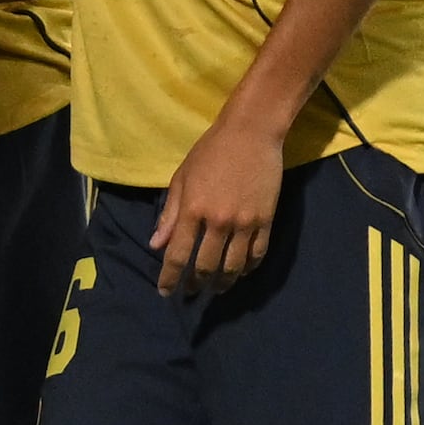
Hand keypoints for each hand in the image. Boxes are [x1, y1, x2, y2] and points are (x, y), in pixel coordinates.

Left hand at [152, 115, 286, 300]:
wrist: (252, 132)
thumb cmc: (211, 151)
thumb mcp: (182, 178)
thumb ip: (170, 215)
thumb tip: (156, 245)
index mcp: (192, 210)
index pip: (177, 255)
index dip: (169, 278)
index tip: (165, 292)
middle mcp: (218, 221)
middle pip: (205, 266)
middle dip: (195, 284)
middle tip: (190, 291)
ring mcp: (245, 223)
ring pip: (233, 266)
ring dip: (223, 282)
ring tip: (216, 288)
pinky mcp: (266, 220)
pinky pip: (257, 254)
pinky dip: (248, 268)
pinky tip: (241, 272)